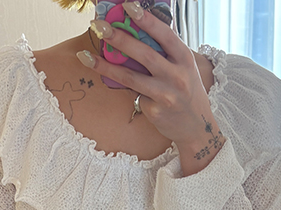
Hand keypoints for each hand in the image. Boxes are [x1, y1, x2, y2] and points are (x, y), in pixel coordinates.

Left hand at [81, 2, 225, 173]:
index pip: (164, 35)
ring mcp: (165, 95)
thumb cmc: (186, 91)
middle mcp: (177, 76)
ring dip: (105, 66)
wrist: (196, 127)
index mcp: (184, 59)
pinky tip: (110, 80)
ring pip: (130, 77)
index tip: (128, 6)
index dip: (146, 19)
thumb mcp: (183, 66)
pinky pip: (133, 94)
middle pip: (144, 54)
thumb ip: (166, 49)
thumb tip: (140, 24)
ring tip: (84, 56)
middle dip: (119, 38)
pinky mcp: (154, 111)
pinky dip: (122, 86)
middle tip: (99, 27)